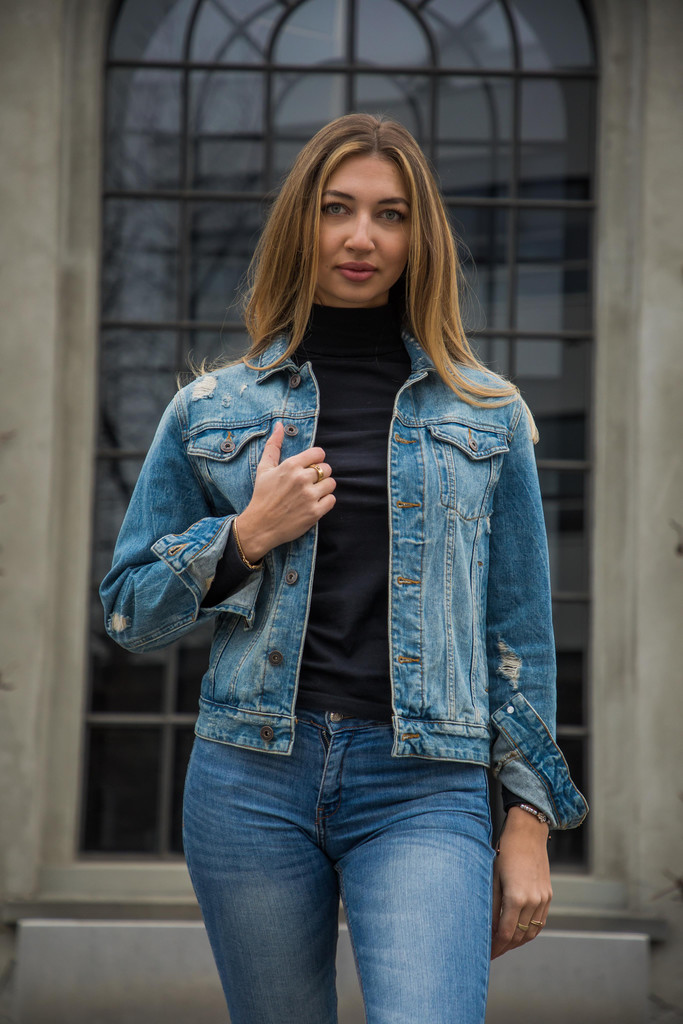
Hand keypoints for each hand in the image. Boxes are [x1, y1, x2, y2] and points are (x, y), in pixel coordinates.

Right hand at [235, 421, 336, 561]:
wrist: (260, 526)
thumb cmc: (262, 496)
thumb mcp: (264, 469)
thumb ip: (273, 446)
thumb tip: (279, 425)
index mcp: (291, 466)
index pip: (319, 453)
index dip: (316, 459)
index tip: (309, 467)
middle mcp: (301, 479)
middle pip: (326, 468)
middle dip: (320, 475)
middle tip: (308, 483)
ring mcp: (309, 496)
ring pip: (331, 483)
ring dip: (324, 488)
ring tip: (311, 493)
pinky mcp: (315, 512)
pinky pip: (332, 500)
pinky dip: (325, 501)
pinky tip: (314, 503)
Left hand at [490, 807, 551, 959]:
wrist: (528, 833)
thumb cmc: (505, 852)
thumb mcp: (493, 877)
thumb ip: (492, 905)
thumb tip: (488, 928)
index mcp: (516, 898)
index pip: (506, 934)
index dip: (496, 946)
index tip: (487, 953)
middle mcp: (533, 901)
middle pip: (520, 936)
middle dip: (506, 947)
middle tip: (493, 952)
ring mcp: (543, 899)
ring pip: (532, 931)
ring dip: (518, 941)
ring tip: (504, 945)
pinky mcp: (548, 895)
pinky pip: (540, 921)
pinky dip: (530, 930)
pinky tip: (519, 930)